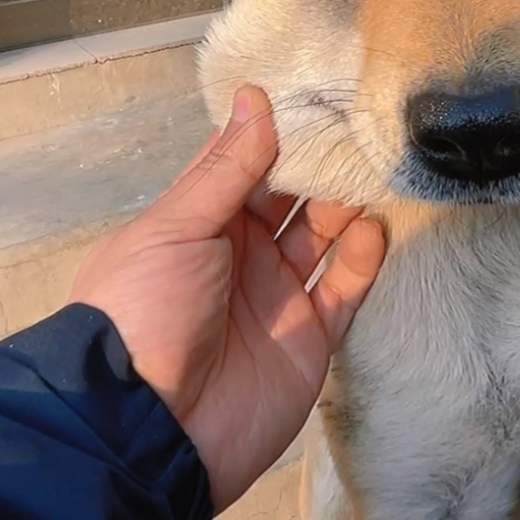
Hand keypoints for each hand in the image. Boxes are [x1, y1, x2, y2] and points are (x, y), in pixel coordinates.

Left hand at [69, 86, 385, 508]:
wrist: (150, 430)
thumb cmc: (144, 314)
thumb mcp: (174, 228)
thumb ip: (226, 168)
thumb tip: (257, 98)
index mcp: (196, 220)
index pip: (243, 161)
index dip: (276, 127)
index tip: (316, 89)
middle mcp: (238, 251)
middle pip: (290, 193)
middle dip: (320, 159)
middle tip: (359, 120)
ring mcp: (276, 293)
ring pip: (324, 233)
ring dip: (347, 200)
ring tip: (375, 164)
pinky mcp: (310, 337)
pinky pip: (346, 287)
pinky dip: (365, 256)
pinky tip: (374, 227)